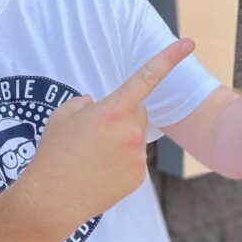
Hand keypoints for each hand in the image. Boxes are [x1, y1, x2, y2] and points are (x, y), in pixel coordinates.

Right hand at [20, 38, 194, 224]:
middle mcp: (131, 131)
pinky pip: (134, 160)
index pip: (146, 77)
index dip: (169, 58)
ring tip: (92, 157)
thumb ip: (82, 103)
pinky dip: (120, 163)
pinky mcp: (138, 177)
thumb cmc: (53, 154)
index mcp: (113, 110)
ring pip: (135, 138)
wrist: (52, 199)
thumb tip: (94, 105)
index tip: (189, 42)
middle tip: (95, 132)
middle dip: (122, 116)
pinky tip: (99, 172)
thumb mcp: (61, 116)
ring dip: (120, 141)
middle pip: (137, 112)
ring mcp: (138, 156)